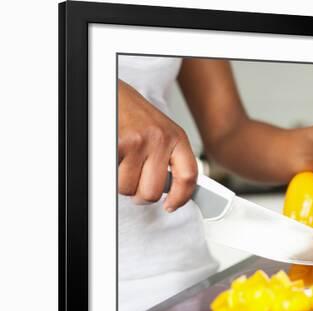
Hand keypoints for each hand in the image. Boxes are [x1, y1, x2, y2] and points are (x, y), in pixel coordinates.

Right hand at [117, 80, 196, 211]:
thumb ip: (168, 158)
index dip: (181, 197)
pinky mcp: (120, 144)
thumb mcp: (161, 131)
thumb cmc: (134, 114)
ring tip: (122, 164)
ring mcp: (141, 141)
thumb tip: (172, 191)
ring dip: (123, 183)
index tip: (171, 206)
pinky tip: (114, 159)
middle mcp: (161, 139)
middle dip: (141, 194)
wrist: (111, 91)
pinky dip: (110, 175)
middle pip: (153, 191)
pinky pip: (114, 178)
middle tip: (135, 182)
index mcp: (177, 137)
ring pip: (130, 188)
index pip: (189, 176)